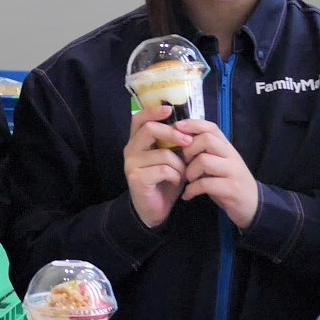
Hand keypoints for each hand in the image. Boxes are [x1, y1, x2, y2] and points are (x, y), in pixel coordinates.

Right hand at [123, 103, 188, 229]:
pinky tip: (176, 183)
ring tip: (183, 173)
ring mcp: (131, 164)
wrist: (154, 210)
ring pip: (163, 153)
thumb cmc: (164, 181)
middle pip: (149, 129)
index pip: (139, 119)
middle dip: (173, 133)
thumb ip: (172, 142)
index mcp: (137, 141)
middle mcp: (130, 150)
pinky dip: (176, 176)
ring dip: (180, 164)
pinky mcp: (137, 178)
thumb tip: (188, 125)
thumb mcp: (169, 158)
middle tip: (189, 142)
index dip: (153, 111)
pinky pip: (164, 170)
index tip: (169, 109)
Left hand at [176, 120, 258, 228]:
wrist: (253, 205)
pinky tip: (187, 195)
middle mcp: (231, 156)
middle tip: (184, 163)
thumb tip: (180, 140)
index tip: (176, 127)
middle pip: (207, 140)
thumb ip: (205, 152)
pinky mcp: (231, 189)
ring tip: (188, 180)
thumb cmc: (229, 182)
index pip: (211, 128)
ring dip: (189, 171)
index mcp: (227, 148)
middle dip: (189, 149)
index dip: (193, 124)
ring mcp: (233, 172)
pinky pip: (205, 184)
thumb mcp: (219, 164)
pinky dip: (191, 190)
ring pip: (204, 160)